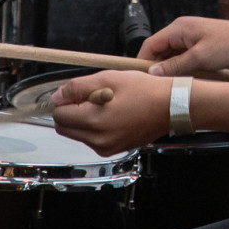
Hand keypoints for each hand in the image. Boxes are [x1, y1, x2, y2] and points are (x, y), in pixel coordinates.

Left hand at [50, 70, 170, 154]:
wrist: (170, 106)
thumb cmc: (145, 90)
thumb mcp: (109, 78)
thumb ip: (78, 87)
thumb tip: (58, 96)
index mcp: (94, 121)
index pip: (59, 115)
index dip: (66, 100)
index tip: (79, 92)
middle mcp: (98, 139)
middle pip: (64, 128)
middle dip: (71, 111)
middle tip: (91, 97)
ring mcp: (106, 147)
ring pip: (76, 134)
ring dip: (82, 119)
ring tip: (105, 105)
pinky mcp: (113, 150)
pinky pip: (91, 139)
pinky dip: (94, 127)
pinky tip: (111, 114)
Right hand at [137, 16, 228, 77]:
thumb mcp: (200, 58)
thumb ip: (175, 65)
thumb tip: (154, 72)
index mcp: (180, 28)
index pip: (151, 44)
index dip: (143, 61)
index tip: (139, 78)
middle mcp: (184, 33)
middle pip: (161, 53)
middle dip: (160, 69)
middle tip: (159, 86)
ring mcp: (194, 42)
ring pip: (173, 60)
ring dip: (174, 72)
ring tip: (175, 85)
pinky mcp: (203, 51)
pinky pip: (186, 63)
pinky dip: (185, 72)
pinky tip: (188, 82)